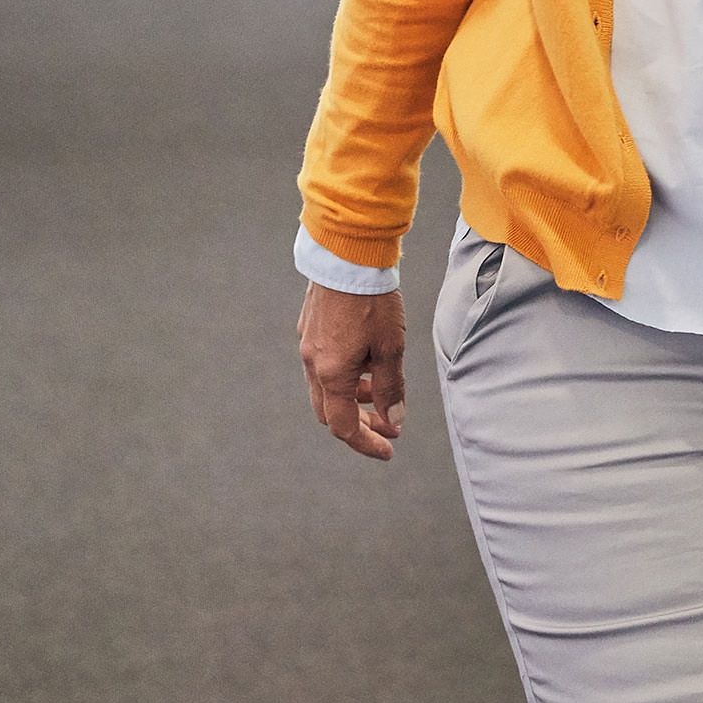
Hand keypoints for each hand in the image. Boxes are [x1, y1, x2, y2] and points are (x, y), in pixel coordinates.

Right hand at [297, 281, 407, 462]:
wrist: (347, 253)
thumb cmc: (372, 299)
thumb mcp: (391, 346)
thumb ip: (391, 387)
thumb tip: (394, 420)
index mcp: (331, 375)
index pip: (345, 426)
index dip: (367, 442)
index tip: (389, 450)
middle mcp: (313, 363)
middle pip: (331, 410)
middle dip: (360, 423)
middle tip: (387, 425)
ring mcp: (308, 343)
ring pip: (327, 386)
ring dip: (354, 396)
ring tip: (381, 391)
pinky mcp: (310, 325)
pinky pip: (324, 362)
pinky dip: (345, 373)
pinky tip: (366, 360)